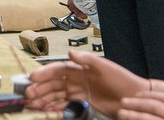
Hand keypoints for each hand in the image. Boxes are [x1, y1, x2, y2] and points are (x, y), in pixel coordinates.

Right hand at [26, 50, 147, 115]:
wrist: (135, 96)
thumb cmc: (122, 79)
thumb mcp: (105, 66)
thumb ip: (87, 59)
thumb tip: (70, 53)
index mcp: (81, 68)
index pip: (58, 70)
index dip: (45, 73)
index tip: (34, 77)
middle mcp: (77, 79)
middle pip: (54, 83)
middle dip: (40, 88)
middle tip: (28, 95)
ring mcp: (79, 92)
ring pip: (57, 95)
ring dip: (44, 99)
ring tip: (32, 104)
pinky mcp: (84, 103)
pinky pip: (65, 104)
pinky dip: (54, 107)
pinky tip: (46, 109)